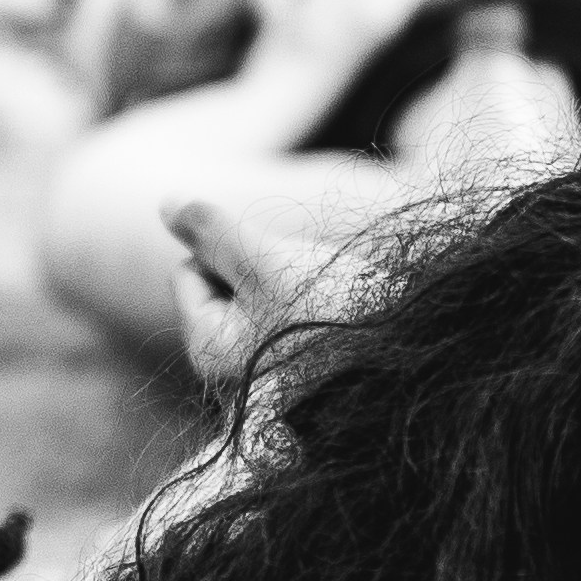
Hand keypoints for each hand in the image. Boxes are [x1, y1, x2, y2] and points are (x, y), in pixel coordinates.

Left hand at [162, 190, 336, 398]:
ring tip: (329, 302)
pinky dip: (313, 307)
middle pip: (223, 287)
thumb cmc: (335, 313)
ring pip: (261, 298)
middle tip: (305, 288)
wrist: (414, 356)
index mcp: (209, 352)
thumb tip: (166, 205)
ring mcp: (266, 376)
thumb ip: (214, 231)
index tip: (274, 273)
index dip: (227, 253)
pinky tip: (342, 318)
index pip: (187, 271)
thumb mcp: (266, 261)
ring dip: (289, 285)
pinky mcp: (302, 371)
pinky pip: (292, 318)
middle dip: (259, 271)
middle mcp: (231, 374)